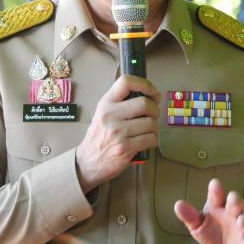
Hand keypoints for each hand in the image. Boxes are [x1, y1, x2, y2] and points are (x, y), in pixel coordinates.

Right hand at [75, 75, 159, 192]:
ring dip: (154, 127)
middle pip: (145, 104)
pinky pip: (151, 139)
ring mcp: (118, 132)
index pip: (126, 82)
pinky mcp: (125, 148)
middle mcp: (111, 115)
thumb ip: (121, 102)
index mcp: (106, 103)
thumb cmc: (100, 136)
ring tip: (147, 130)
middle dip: (155, 110)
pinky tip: (145, 141)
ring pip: (151, 123)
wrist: (88, 161)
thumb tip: (150, 95)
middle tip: (153, 115)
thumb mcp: (104, 113)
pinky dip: (152, 140)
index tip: (153, 92)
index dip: (145, 84)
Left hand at [174, 178, 243, 243]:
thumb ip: (189, 216)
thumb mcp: (198, 225)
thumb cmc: (211, 231)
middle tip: (231, 199)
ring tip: (240, 221)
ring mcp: (242, 225)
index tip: (215, 184)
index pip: (217, 195)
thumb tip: (177, 204)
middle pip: (236, 201)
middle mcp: (232, 212)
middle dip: (235, 200)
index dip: (216, 190)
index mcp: (217, 205)